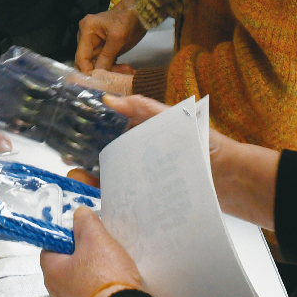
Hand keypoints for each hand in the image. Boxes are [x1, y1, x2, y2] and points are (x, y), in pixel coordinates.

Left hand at [41, 208, 144, 296]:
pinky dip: (101, 287)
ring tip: (112, 265)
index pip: (51, 247)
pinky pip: (92, 294)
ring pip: (81, 280)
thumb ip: (85, 222)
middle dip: (83, 254)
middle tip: (101, 248)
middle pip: (67, 264)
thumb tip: (79, 214)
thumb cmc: (103, 276)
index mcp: (51, 272)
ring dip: (94, 272)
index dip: (66, 237)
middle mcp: (56, 292)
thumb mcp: (95, 239)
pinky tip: (115, 282)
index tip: (83, 233)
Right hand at [75, 2, 145, 72]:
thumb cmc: (128, 20)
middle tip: (115, 77)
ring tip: (126, 70)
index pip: (81, 56)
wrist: (140, 13)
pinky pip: (104, 63)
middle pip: (87, 62)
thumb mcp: (118, 38)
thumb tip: (98, 75)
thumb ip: (107, 56)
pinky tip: (126, 69)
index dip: (87, 71)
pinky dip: (114, 68)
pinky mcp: (103, 49)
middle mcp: (86, 37)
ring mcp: (95, 43)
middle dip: (100, 71)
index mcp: (86, 30)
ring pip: (96, 65)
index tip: (98, 81)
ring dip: (110, 71)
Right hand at [77, 94, 271, 226]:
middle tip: (63, 153)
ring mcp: (150, 176)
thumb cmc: (206, 145)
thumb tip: (108, 98)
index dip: (92, 122)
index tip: (69, 122)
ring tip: (73, 175)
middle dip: (85, 150)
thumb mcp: (173, 119)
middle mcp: (147, 153)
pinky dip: (111, 195)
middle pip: (110, 150)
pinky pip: (129, 195)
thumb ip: (142, 108)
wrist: (233, 182)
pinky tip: (95, 195)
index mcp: (149, 130)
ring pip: (115, 173)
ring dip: (93, 173)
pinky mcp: (154, 198)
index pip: (114, 123)